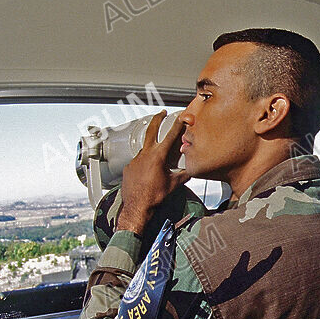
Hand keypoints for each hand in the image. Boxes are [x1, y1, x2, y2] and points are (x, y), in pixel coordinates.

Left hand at [117, 111, 190, 233]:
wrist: (137, 206)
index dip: (177, 125)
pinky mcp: (129, 166)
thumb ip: (183, 175)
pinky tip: (147, 173)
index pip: (170, 136)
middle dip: (156, 119)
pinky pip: (138, 161)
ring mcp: (135, 159)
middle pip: (151, 130)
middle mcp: (145, 154)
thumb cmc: (154, 196)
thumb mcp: (173, 184)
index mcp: (158, 156)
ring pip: (145, 148)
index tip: (181, 117)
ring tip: (157, 158)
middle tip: (160, 113)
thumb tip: (190, 171)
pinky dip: (144, 164)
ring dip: (152, 148)